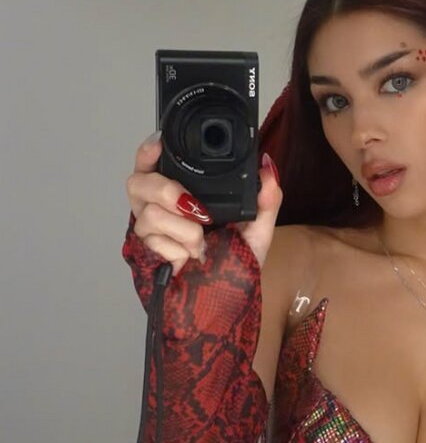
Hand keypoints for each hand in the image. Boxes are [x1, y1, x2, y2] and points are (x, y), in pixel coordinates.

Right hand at [125, 136, 282, 275]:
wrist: (225, 299)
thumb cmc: (235, 261)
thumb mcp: (257, 228)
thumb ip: (265, 198)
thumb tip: (269, 167)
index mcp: (179, 192)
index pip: (151, 163)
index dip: (148, 151)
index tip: (161, 143)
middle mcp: (157, 207)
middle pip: (138, 183)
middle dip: (167, 191)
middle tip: (197, 210)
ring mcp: (148, 230)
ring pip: (151, 214)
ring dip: (184, 230)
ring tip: (201, 243)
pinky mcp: (146, 253)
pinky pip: (155, 241)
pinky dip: (180, 250)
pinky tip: (190, 258)